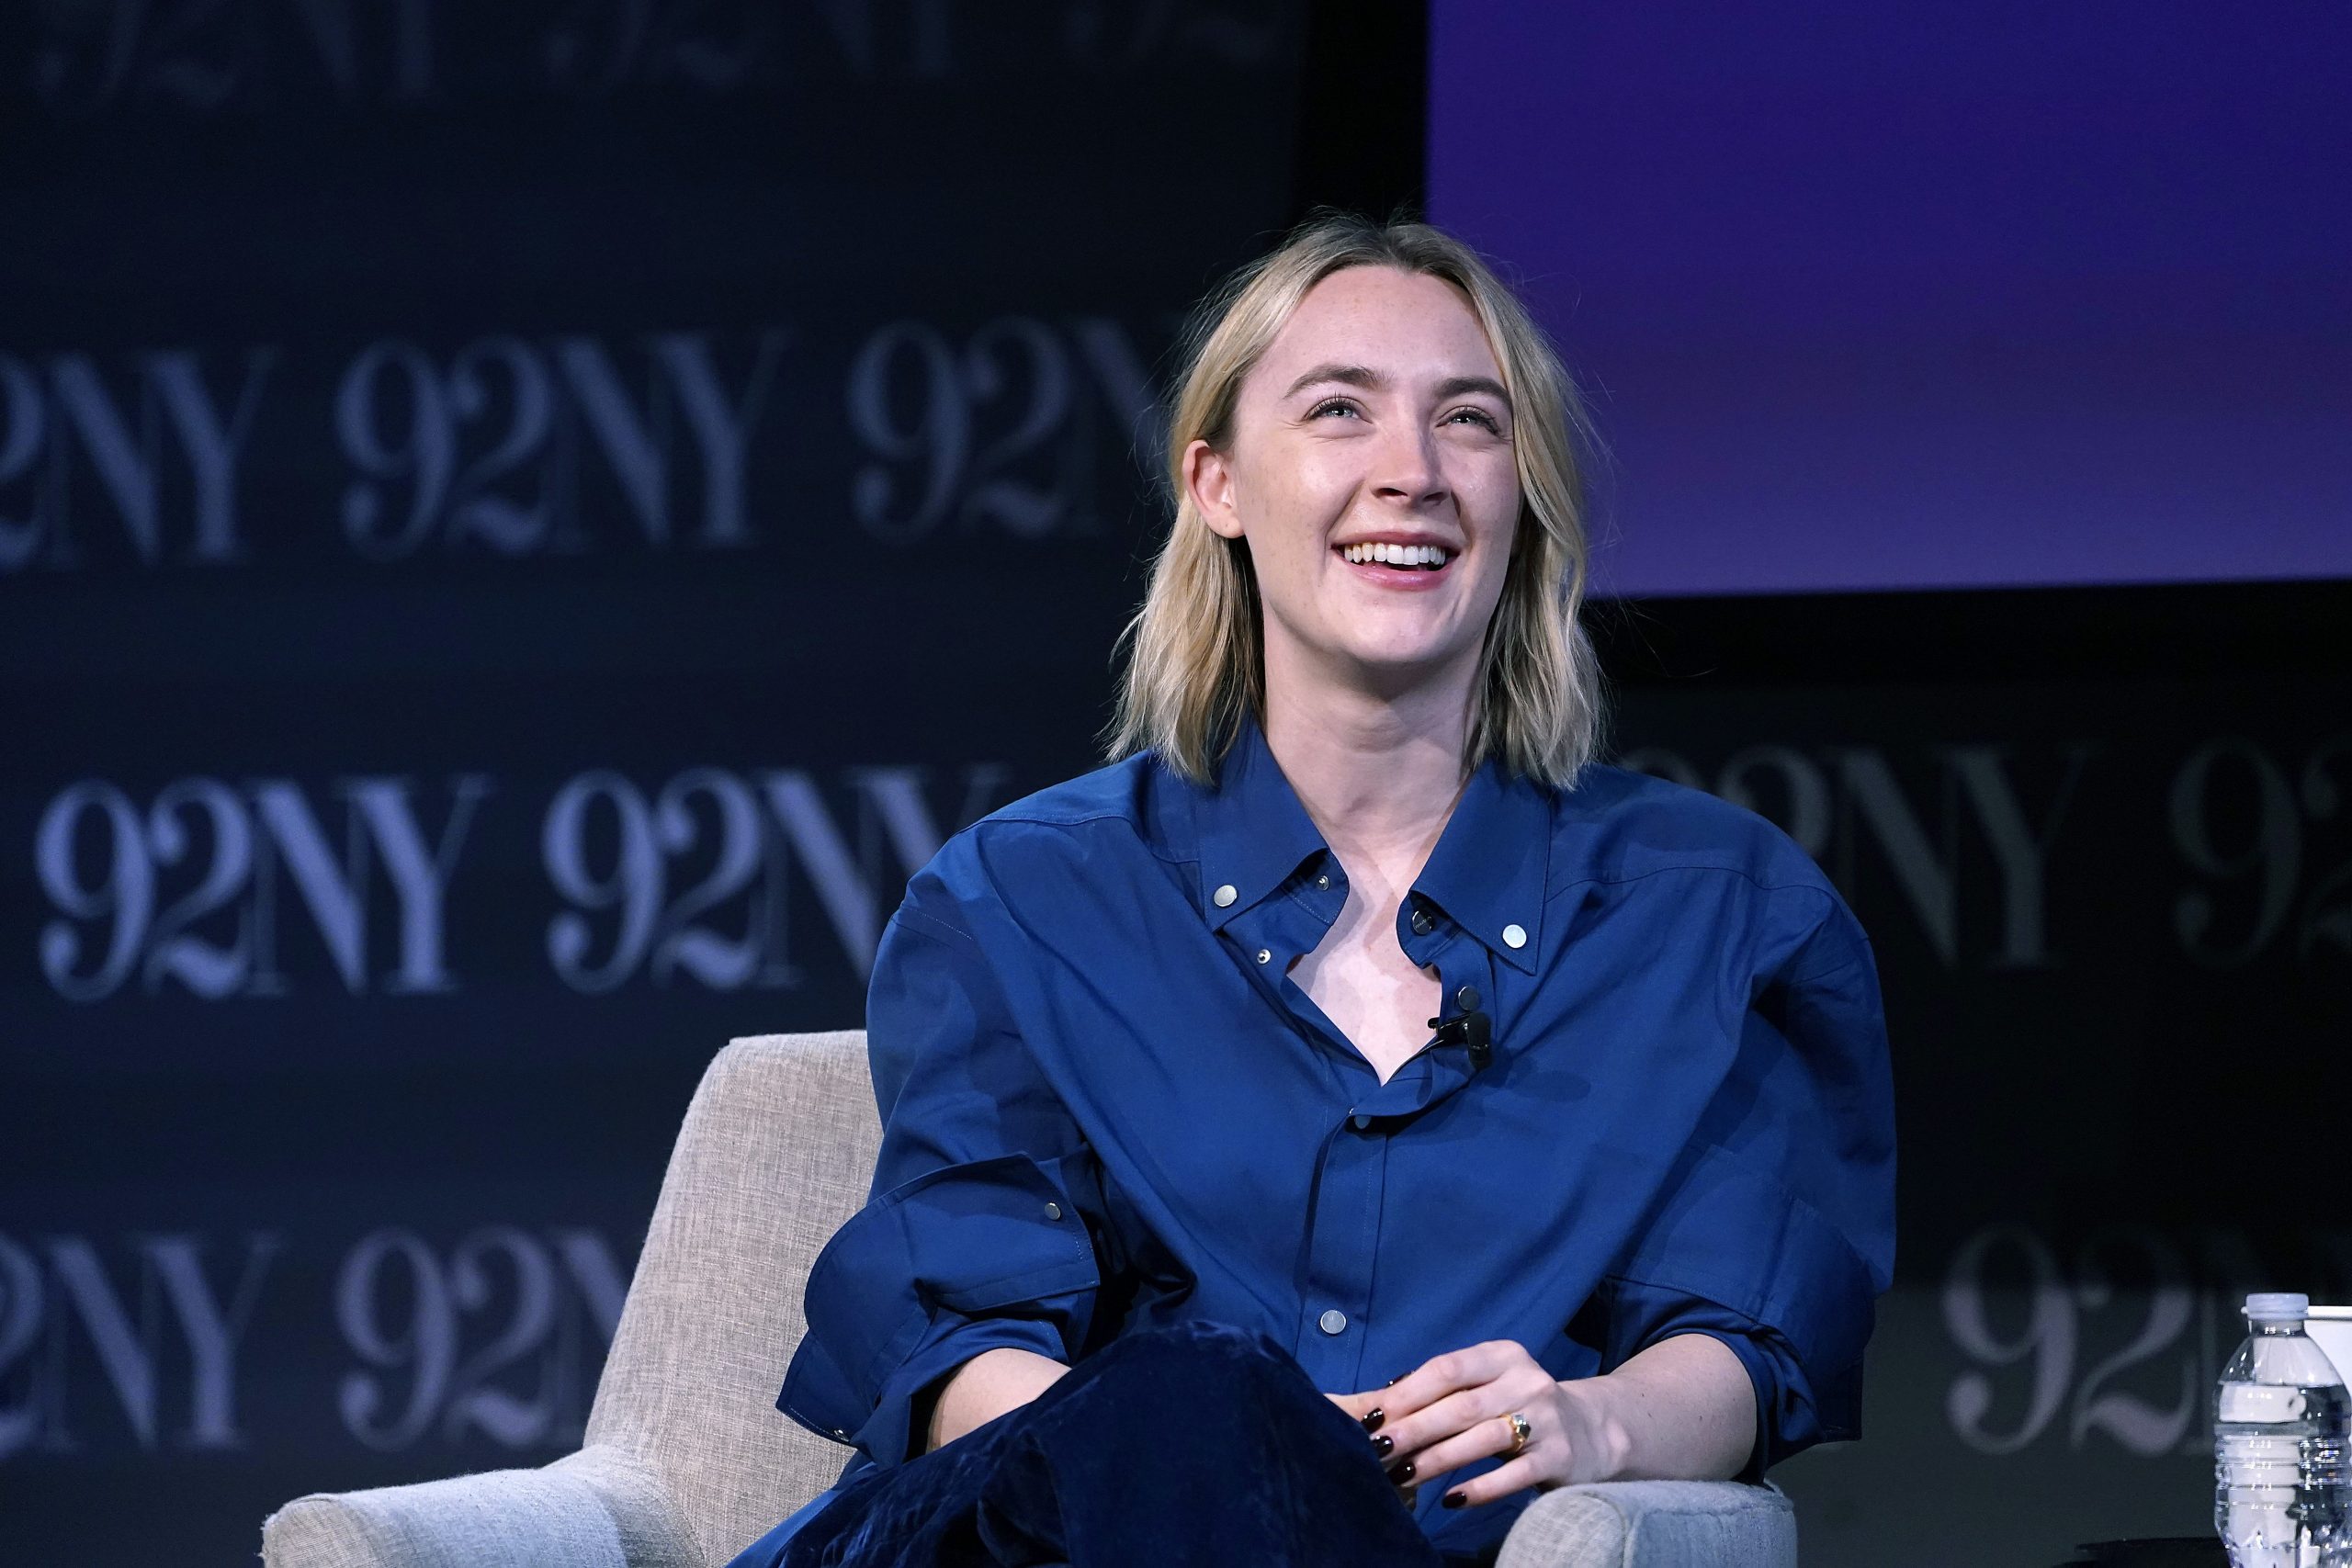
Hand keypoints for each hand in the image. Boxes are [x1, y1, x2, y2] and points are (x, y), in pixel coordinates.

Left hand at [1328, 1340, 1625, 1509]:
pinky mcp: (1560, 1457)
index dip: (1407, 1394)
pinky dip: (1481, 1488)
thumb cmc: (1518, 1407)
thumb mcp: (1485, 1388)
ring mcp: (1547, 1418)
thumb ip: (1437, 1392)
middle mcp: (1527, 1380)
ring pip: (1483, 1439)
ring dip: (1437, 1459)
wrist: (1592, 1432)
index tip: (1372, 1416)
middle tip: (1375, 1449)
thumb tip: (1372, 1401)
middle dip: (1413, 1429)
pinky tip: (1452, 1498)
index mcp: (1502, 1355)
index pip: (1446, 1369)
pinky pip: (1514, 1474)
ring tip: (1401, 1475)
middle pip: (1460, 1406)